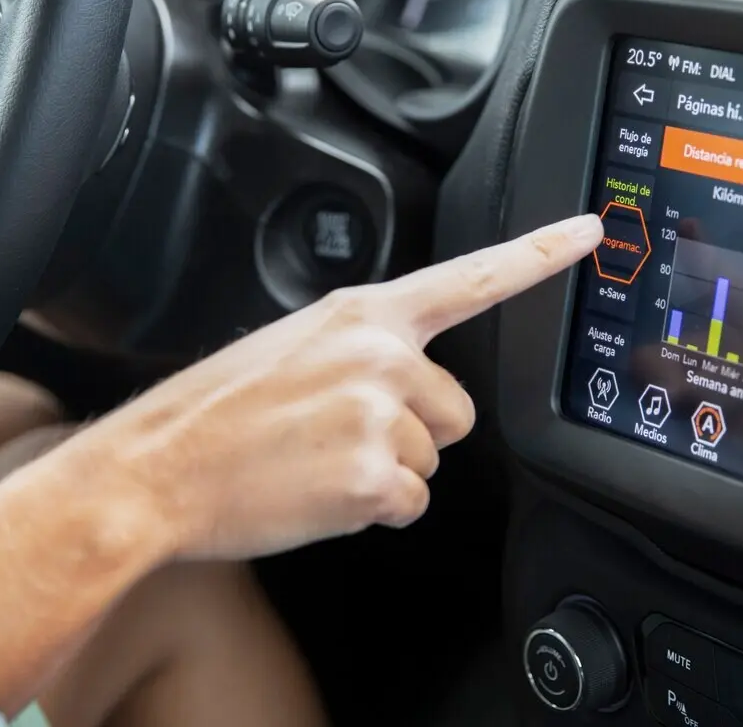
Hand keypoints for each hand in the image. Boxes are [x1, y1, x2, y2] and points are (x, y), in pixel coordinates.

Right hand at [72, 213, 602, 562]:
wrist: (152, 471)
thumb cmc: (215, 414)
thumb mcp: (293, 347)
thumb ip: (363, 348)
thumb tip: (404, 376)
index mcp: (363, 314)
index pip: (471, 277)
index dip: (540, 254)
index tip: (590, 232)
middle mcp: (382, 355)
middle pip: (458, 411)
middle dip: (414, 432)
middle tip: (337, 436)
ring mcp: (380, 414)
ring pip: (432, 461)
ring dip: (385, 471)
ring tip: (316, 461)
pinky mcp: (373, 475)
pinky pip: (408, 503)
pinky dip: (370, 509)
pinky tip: (317, 492)